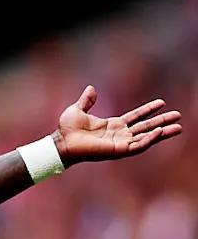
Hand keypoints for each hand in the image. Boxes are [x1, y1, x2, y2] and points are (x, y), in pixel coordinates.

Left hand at [53, 85, 182, 165]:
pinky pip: (138, 145)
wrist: (62, 141)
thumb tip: (91, 88)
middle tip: (178, 117)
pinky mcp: (118, 150)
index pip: (135, 117)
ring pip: (146, 137)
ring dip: (161, 132)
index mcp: (112, 125)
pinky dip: (150, 139)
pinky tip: (160, 132)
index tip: (162, 103)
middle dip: (162, 122)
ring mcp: (120, 143)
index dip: (148, 110)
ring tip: (178, 127)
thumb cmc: (67, 129)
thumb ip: (87, 100)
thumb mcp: (78, 109)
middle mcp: (119, 134)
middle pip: (145, 127)